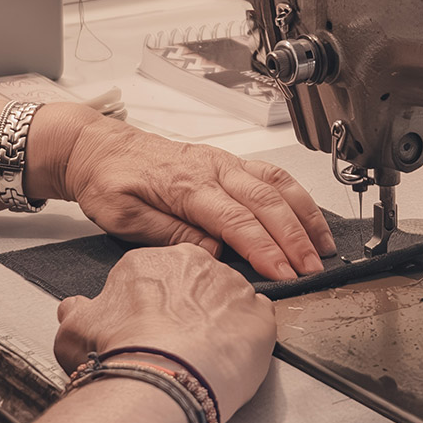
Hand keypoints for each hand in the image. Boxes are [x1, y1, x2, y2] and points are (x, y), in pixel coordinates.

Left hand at [28, 106, 334, 282]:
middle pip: (267, 203)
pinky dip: (296, 198)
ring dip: (304, 216)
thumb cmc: (109, 182)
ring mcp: (223, 162)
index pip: (237, 221)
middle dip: (295, 239)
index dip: (266, 249)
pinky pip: (272, 176)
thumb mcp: (124, 218)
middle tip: (313, 270)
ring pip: (277, 184)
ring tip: (323, 248)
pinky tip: (308, 218)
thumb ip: (170, 235)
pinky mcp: (228, 162)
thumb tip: (213, 252)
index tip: (285, 274)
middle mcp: (212, 168)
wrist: (99, 148)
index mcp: (187, 184)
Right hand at [53, 244, 276, 422]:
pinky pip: (257, 321)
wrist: (163, 377)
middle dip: (188, 309)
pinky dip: (247, 339)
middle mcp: (195, 263)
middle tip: (176, 344)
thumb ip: (76, 313)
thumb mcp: (75, 330)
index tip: (148, 327)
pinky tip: (231, 359)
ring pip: (227, 300)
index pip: (154, 275)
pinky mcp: (262, 314)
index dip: (150, 306)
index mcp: (149, 260)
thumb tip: (73, 309)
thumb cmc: (121, 353)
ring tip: (204, 356)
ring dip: (219, 322)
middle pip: (194, 282)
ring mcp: (233, 285)